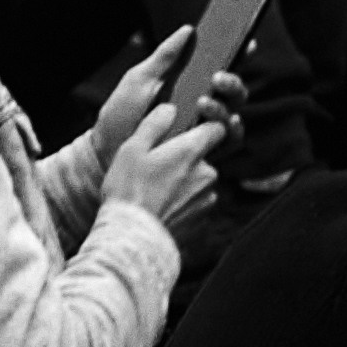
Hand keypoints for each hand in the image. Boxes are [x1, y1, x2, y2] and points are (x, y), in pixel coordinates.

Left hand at [92, 27, 247, 171]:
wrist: (104, 154)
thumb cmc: (121, 116)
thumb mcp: (138, 80)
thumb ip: (163, 57)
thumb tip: (188, 30)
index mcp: (189, 85)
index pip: (220, 66)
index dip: (237, 53)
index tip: (244, 42)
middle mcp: (201, 106)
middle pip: (232, 91)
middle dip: (232, 81)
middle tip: (217, 76)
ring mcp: (203, 130)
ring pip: (233, 114)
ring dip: (225, 106)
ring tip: (203, 102)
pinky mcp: (204, 152)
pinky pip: (229, 141)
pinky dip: (230, 131)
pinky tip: (218, 125)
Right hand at [102, 103, 225, 235]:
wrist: (131, 237)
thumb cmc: (128, 190)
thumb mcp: (132, 148)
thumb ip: (155, 124)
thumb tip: (171, 109)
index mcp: (192, 151)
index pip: (218, 128)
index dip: (205, 125)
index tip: (189, 128)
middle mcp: (207, 173)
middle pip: (203, 156)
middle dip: (185, 157)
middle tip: (156, 165)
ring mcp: (207, 198)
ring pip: (199, 180)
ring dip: (184, 181)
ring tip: (154, 190)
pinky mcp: (202, 219)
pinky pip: (195, 201)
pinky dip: (182, 201)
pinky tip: (159, 206)